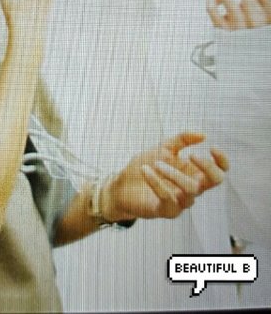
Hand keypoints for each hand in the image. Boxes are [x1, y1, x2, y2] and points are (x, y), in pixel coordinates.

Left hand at [100, 132, 228, 221]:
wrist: (123, 183)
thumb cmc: (147, 165)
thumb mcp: (163, 147)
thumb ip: (182, 140)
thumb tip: (203, 135)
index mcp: (194, 173)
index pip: (219, 171)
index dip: (222, 161)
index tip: (212, 147)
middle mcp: (192, 189)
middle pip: (215, 181)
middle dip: (207, 167)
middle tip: (192, 155)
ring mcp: (181, 202)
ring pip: (190, 189)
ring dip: (174, 173)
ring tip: (156, 163)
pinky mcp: (166, 210)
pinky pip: (168, 198)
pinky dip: (157, 182)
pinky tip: (146, 170)